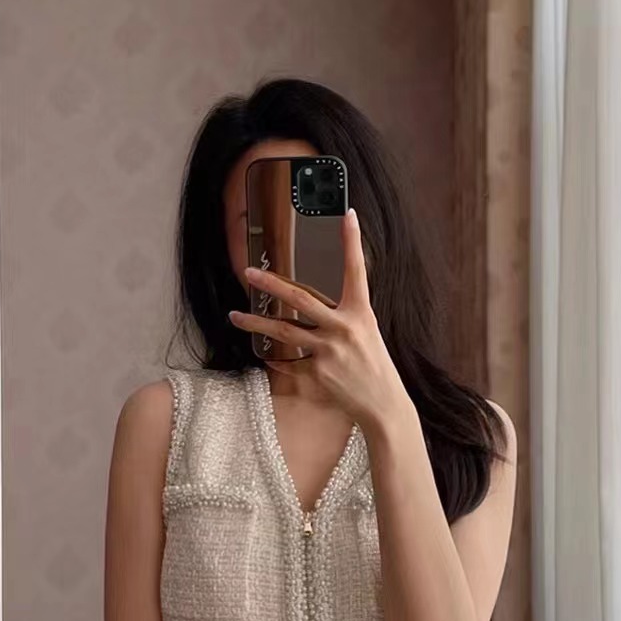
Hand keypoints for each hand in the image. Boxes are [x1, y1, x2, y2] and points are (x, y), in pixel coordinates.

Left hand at [228, 208, 413, 436]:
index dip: (353, 242)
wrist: (384, 404)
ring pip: (284, 331)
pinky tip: (266, 355)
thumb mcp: (367, 333)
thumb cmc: (375, 367)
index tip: (348, 216)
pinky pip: (289, 362)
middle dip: (272, 284)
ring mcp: (330, 351)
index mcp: (361, 313)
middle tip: (250, 273)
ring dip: (257, 322)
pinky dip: (277, 359)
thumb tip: (315, 303)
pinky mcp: (319, 373)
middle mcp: (345, 328)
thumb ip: (344, 315)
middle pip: (301, 299)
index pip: (356, 271)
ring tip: (236, 316)